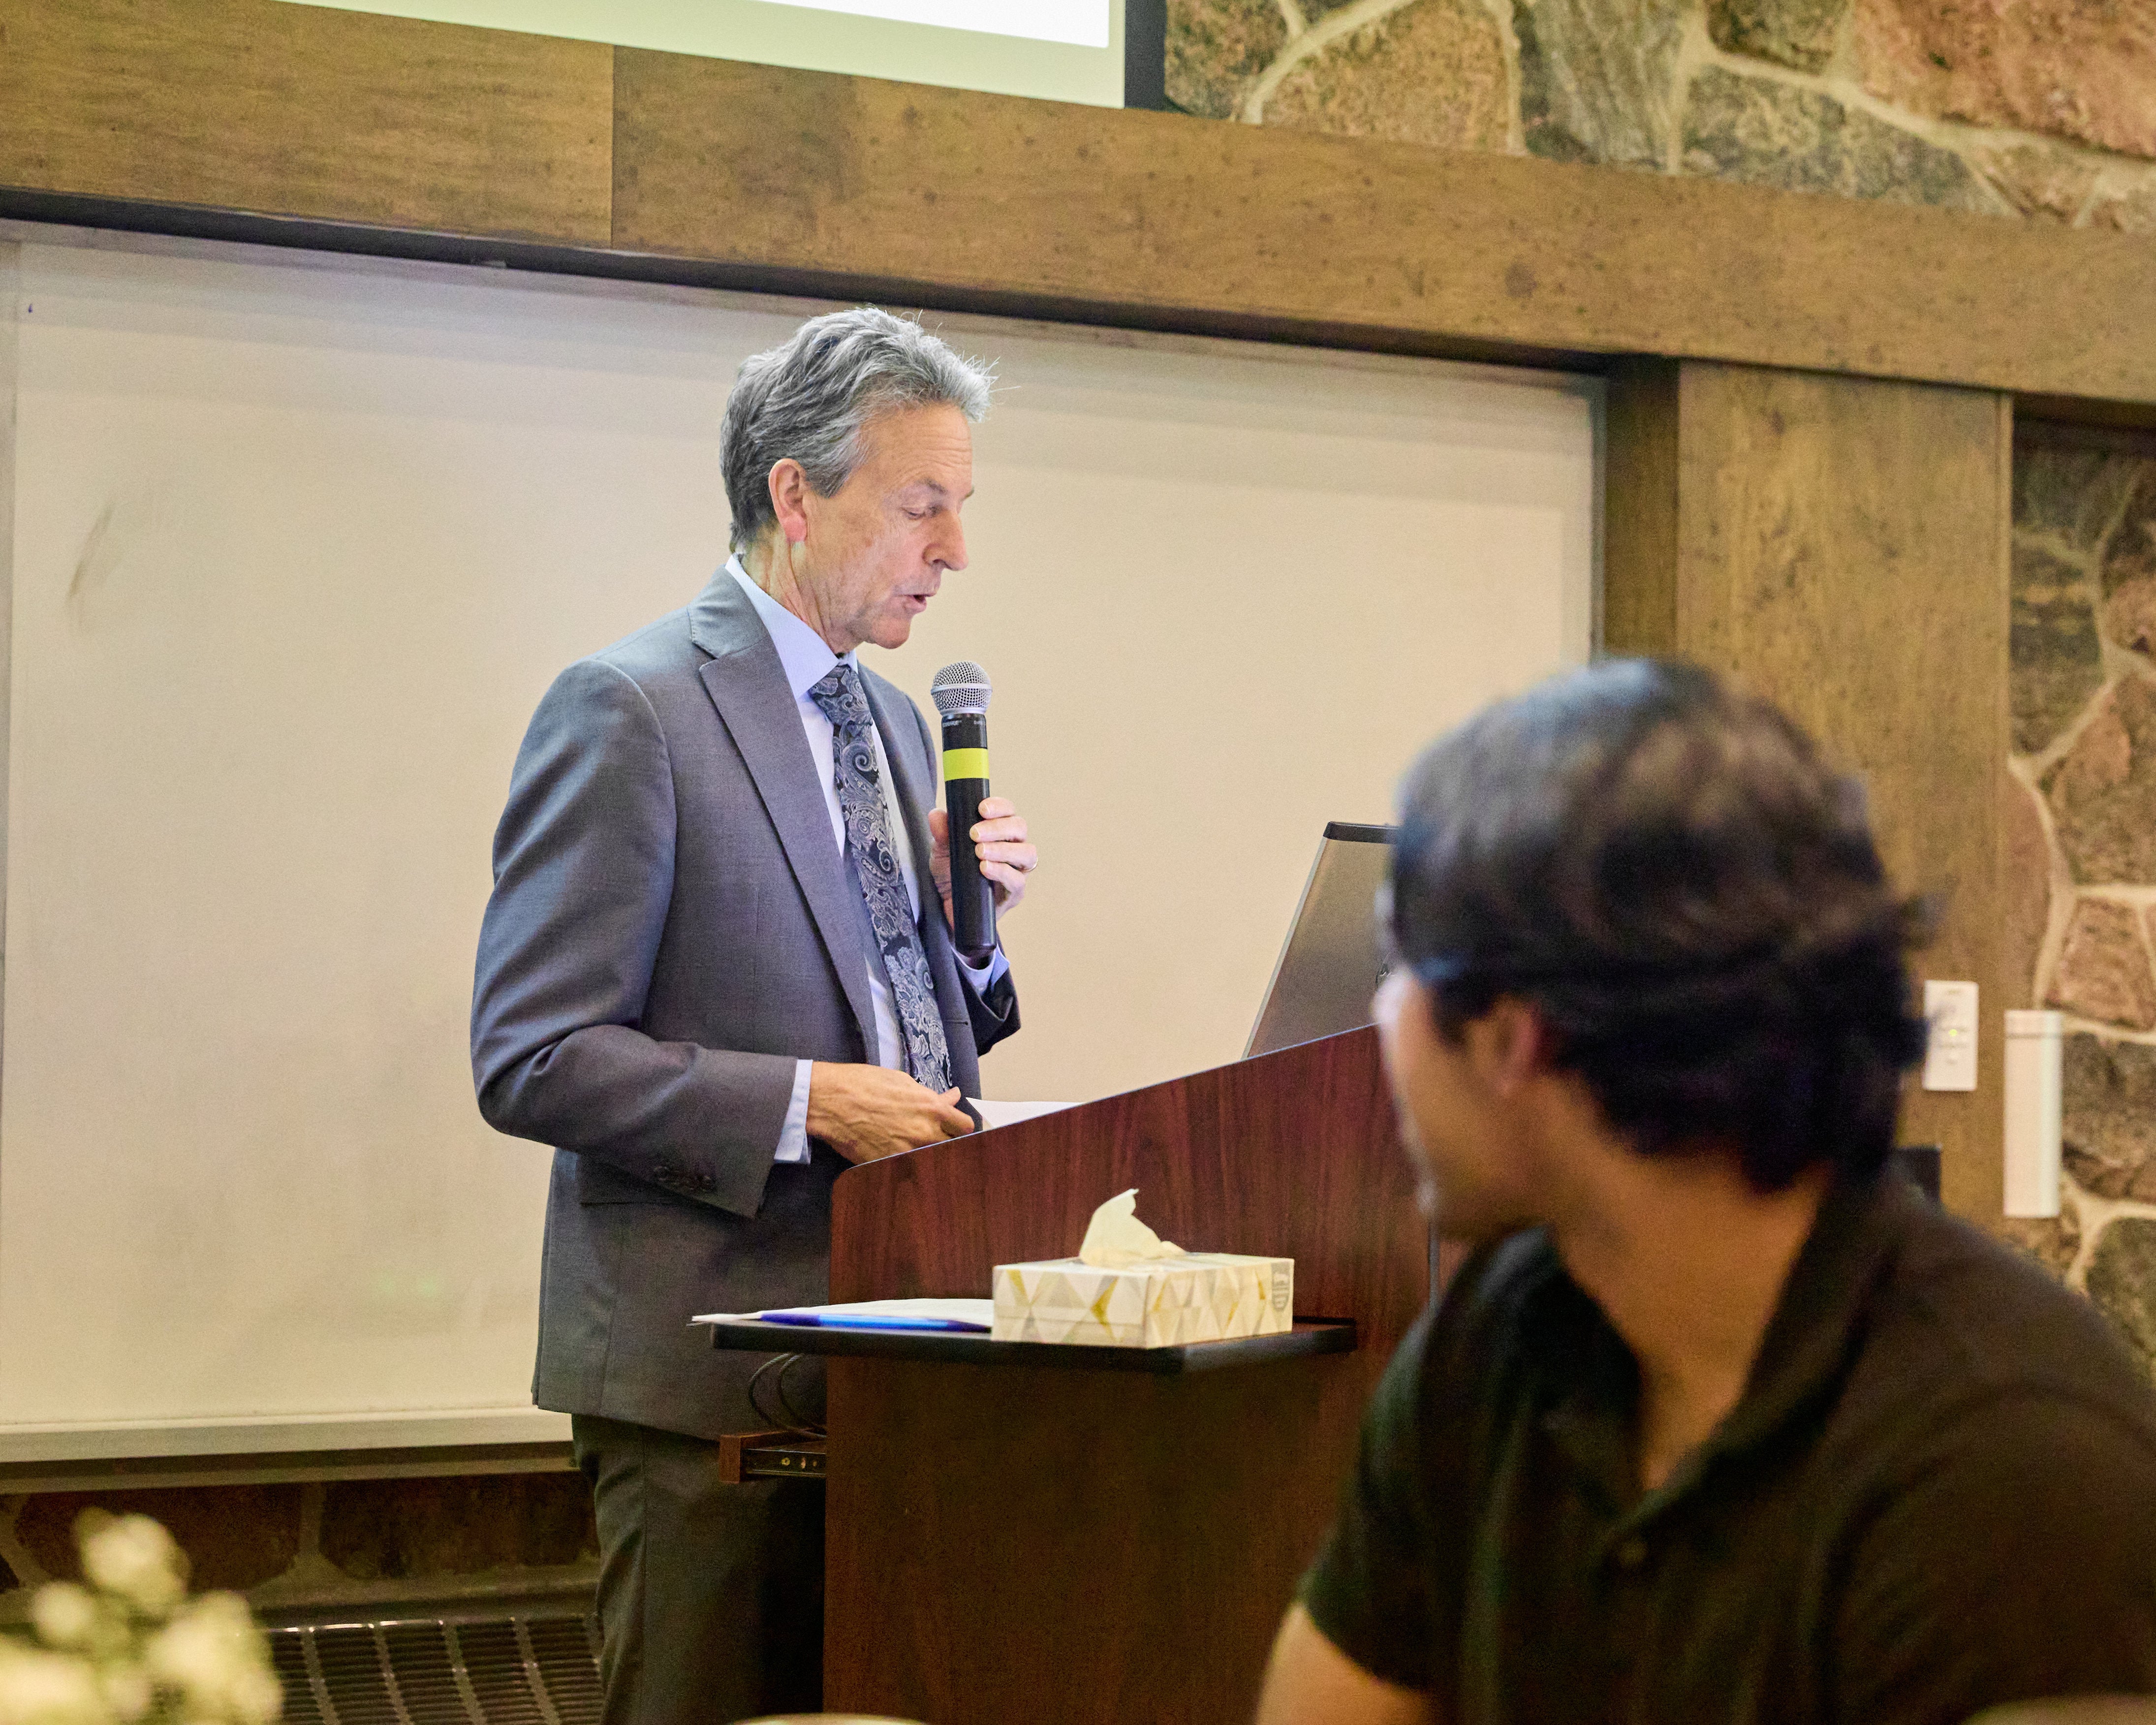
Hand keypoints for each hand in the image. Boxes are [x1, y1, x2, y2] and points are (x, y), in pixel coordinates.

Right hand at [805, 1063, 973, 1163]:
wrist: (831, 1101)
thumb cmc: (864, 1084)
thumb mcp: (903, 1082)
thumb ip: (930, 1095)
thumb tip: (951, 1097)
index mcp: (932, 1109)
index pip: (965, 1127)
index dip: (961, 1127)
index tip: (954, 1127)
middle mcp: (924, 1133)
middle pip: (953, 1147)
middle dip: (946, 1142)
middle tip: (934, 1137)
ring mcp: (906, 1153)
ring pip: (930, 1160)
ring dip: (926, 1154)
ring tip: (912, 1145)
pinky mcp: (887, 1165)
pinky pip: (906, 1168)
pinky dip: (905, 1163)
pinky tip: (895, 1153)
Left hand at [928, 796, 1037, 920]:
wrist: (946, 908)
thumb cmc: (950, 874)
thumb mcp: (941, 851)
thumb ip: (941, 832)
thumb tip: (937, 814)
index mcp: (999, 832)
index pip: (1008, 812)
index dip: (1000, 807)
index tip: (981, 808)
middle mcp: (1012, 848)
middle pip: (1020, 828)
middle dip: (998, 827)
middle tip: (974, 833)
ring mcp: (1016, 871)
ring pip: (1027, 853)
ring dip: (1004, 849)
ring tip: (980, 852)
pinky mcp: (1014, 894)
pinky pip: (1017, 881)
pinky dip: (1002, 871)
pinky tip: (985, 868)